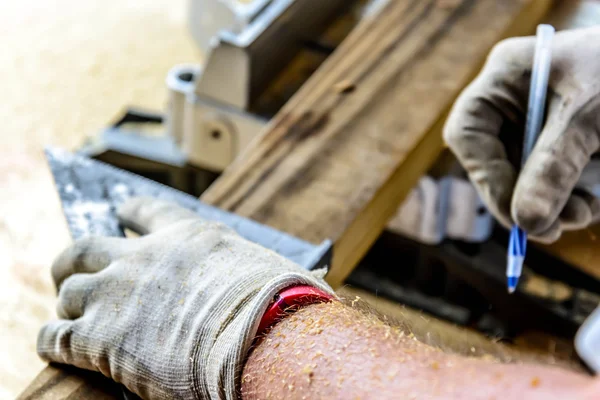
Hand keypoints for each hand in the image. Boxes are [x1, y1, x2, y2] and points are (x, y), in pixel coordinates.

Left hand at [37, 197, 332, 399]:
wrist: (260, 333)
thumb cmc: (278, 302)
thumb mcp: (267, 269)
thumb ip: (254, 270)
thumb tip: (300, 280)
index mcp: (186, 237)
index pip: (146, 212)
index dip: (130, 212)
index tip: (121, 212)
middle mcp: (143, 258)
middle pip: (85, 248)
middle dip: (74, 259)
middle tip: (71, 270)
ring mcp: (117, 294)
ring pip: (68, 291)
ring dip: (68, 304)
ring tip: (70, 315)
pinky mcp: (100, 337)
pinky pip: (56, 336)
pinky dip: (53, 341)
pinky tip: (56, 346)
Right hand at [444, 27, 599, 242]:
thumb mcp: (590, 116)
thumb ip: (554, 166)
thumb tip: (526, 223)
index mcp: (504, 76)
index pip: (469, 133)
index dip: (487, 178)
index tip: (516, 215)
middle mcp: (510, 101)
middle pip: (493, 160)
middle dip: (523, 198)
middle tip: (553, 229)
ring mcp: (533, 122)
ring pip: (522, 176)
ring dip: (549, 204)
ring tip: (582, 213)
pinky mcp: (558, 141)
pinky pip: (548, 178)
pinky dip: (566, 197)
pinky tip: (588, 203)